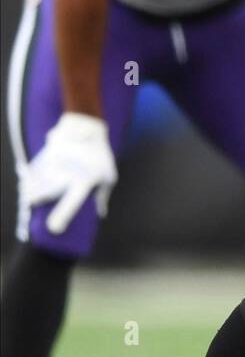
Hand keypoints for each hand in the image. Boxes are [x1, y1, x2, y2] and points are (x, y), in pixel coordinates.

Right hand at [22, 112, 116, 233]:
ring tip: (28, 199)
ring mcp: (57, 163)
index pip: (72, 202)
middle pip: (50, 189)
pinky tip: (25, 186)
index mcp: (85, 181)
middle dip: (39, 198)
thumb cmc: (100, 155)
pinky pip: (36, 170)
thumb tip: (101, 215)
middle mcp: (69, 173)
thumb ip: (103, 196)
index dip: (63, 216)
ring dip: (32, 190)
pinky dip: (30, 178)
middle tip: (33, 205)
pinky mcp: (48, 155)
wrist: (85, 127)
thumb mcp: (108, 175)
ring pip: (40, 180)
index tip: (53, 229)